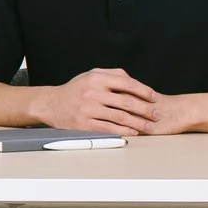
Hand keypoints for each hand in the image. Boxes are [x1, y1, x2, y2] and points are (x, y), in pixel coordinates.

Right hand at [30, 67, 194, 135]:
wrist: (50, 103)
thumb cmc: (74, 90)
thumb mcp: (90, 75)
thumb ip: (112, 75)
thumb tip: (133, 81)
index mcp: (96, 78)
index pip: (127, 83)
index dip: (144, 91)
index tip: (154, 98)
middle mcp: (93, 92)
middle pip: (126, 101)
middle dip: (145, 109)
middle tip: (157, 115)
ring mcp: (88, 109)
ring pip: (120, 117)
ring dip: (138, 123)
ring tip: (150, 127)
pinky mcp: (83, 123)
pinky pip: (108, 128)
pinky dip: (123, 131)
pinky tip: (133, 132)